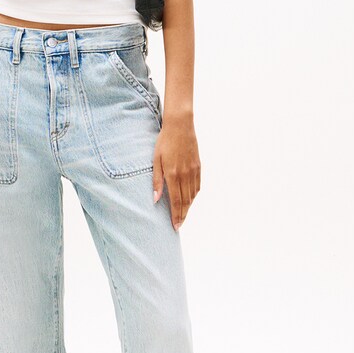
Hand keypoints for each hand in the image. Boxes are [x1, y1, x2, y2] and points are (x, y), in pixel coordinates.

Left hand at [152, 114, 199, 230]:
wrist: (180, 126)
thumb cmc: (164, 142)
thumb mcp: (156, 160)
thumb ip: (156, 181)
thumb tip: (155, 199)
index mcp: (173, 175)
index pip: (175, 201)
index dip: (176, 215)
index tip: (175, 226)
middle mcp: (185, 175)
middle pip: (185, 201)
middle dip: (182, 215)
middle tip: (179, 225)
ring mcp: (193, 171)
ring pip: (192, 195)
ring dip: (188, 207)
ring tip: (183, 215)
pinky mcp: (198, 166)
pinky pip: (197, 186)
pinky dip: (194, 196)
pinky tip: (190, 200)